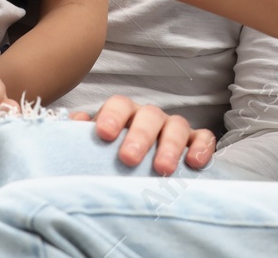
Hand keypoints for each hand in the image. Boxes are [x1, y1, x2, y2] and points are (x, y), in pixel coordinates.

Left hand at [67, 95, 216, 174]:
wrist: (137, 172)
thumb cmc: (111, 158)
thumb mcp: (94, 148)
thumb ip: (81, 136)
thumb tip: (74, 123)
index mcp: (124, 114)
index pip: (119, 105)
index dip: (112, 116)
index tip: (104, 134)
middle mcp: (149, 118)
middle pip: (148, 116)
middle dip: (140, 136)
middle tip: (129, 159)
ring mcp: (173, 128)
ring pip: (177, 126)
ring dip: (170, 146)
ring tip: (162, 169)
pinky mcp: (195, 142)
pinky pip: (204, 138)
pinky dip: (202, 147)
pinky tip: (194, 163)